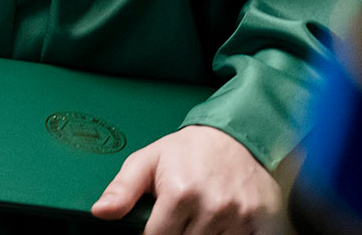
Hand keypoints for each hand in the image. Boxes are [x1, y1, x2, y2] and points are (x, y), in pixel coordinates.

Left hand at [92, 125, 280, 234]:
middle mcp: (212, 207)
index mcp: (180, 192)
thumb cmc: (189, 150)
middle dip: (178, 234)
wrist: (237, 136)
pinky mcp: (260, 221)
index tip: (157, 224)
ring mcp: (239, 216)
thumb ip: (122, 189)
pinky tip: (219, 224)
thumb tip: (100, 212)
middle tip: (181, 215)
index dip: (154, 234)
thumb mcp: (148, 160)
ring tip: (199, 216)